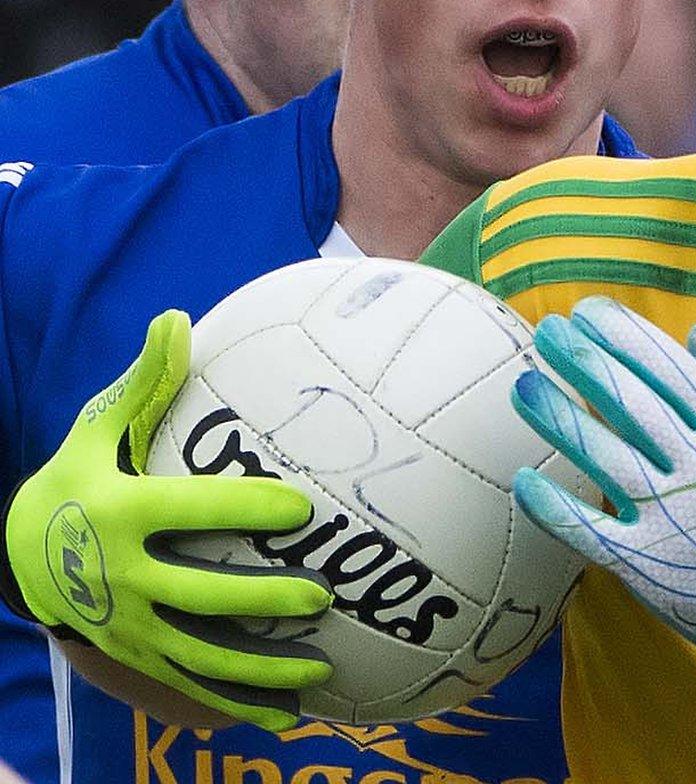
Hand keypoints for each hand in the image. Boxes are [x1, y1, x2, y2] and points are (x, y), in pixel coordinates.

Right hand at [1, 311, 332, 729]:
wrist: (22, 550)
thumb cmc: (79, 476)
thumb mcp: (96, 428)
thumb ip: (143, 382)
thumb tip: (178, 318)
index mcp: (120, 513)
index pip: (188, 511)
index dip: (243, 507)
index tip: (302, 506)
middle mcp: (120, 577)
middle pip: (200, 594)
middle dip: (261, 600)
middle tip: (322, 597)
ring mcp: (126, 625)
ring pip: (199, 654)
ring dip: (260, 670)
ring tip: (319, 675)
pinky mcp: (133, 655)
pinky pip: (188, 686)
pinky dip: (236, 707)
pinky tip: (287, 720)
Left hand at [512, 297, 695, 698]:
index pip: (671, 371)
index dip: (627, 337)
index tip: (591, 312)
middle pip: (633, 404)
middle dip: (587, 363)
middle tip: (548, 334)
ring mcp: (669, 514)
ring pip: (605, 456)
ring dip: (561, 419)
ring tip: (525, 386)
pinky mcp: (646, 562)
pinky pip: (591, 531)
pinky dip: (556, 507)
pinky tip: (525, 480)